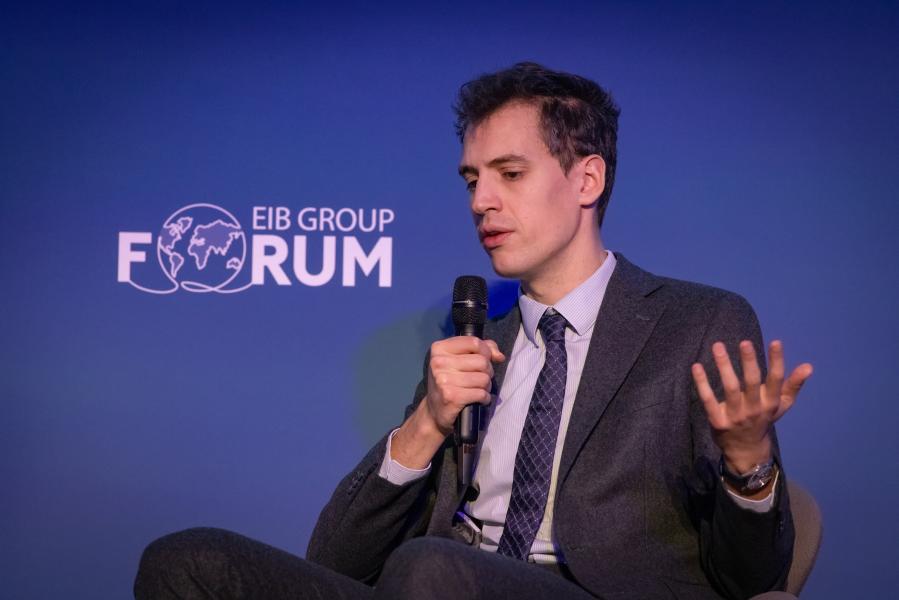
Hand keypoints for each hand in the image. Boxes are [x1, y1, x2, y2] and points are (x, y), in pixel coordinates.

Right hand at [424, 336, 504, 435]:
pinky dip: (484, 398)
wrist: (434, 410)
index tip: (484, 359)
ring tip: (477, 389)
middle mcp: (439, 362)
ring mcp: (443, 380)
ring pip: (484, 378)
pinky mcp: (451, 397)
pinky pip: (481, 393)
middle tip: (479, 378)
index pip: (474, 342)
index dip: (486, 351)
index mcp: (439, 348)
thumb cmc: (450, 381)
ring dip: (486, 386)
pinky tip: (477, 400)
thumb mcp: (459, 359)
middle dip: (487, 371)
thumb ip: (481, 349)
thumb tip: (499, 356)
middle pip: (482, 361)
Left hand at [691, 340, 812, 473]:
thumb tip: (808, 366)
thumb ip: (793, 385)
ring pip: (730, 388)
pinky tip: (696, 366)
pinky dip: (702, 383)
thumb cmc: (763, 419)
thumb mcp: (781, 405)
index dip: (777, 361)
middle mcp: (755, 409)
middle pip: (752, 382)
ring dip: (724, 366)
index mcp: (771, 403)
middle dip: (749, 362)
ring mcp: (736, 416)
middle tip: (745, 342)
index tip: (776, 342)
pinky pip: (708, 400)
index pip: (776, 380)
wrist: (746, 449)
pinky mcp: (718, 421)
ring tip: (718, 346)